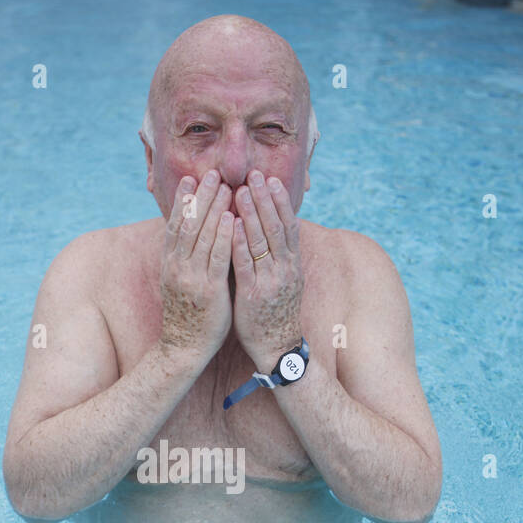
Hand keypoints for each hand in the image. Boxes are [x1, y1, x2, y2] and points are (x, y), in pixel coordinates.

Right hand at [158, 172, 233, 360]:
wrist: (183, 348)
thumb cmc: (187, 315)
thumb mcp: (179, 282)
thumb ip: (185, 259)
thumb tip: (192, 237)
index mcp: (170, 263)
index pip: (176, 225)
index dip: (183, 201)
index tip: (191, 179)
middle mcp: (177, 266)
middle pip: (189, 224)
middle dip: (201, 197)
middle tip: (211, 173)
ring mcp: (192, 277)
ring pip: (203, 236)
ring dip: (215, 209)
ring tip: (225, 187)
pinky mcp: (208, 290)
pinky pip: (217, 258)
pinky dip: (224, 236)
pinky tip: (232, 218)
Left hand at [231, 170, 303, 369]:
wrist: (276, 347)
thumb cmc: (274, 312)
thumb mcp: (283, 281)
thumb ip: (277, 257)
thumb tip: (269, 231)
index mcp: (291, 264)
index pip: (287, 225)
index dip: (279, 201)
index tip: (270, 180)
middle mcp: (284, 268)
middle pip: (275, 227)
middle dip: (265, 199)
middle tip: (255, 175)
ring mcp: (270, 281)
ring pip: (261, 241)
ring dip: (251, 214)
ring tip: (242, 191)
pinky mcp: (254, 295)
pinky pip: (246, 265)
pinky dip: (238, 243)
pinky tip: (230, 225)